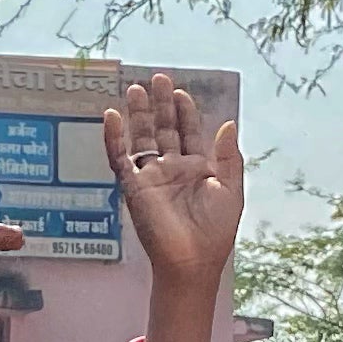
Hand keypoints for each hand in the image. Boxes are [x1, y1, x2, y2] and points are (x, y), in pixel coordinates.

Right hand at [103, 75, 245, 293]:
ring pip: (142, 138)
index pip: (187, 132)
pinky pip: (119, 159)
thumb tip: (228, 123)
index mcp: (197, 170)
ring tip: (136, 88)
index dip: (185, 112)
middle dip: (161, 104)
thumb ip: (230, 157)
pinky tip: (111, 116)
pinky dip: (113, 138)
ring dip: (139, 114)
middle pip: (163, 129)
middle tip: (158, 78)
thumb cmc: (216, 233)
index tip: (181, 93)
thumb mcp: (232, 190)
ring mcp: (151, 178)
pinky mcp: (133, 188)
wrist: (193, 262)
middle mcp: (172, 170)